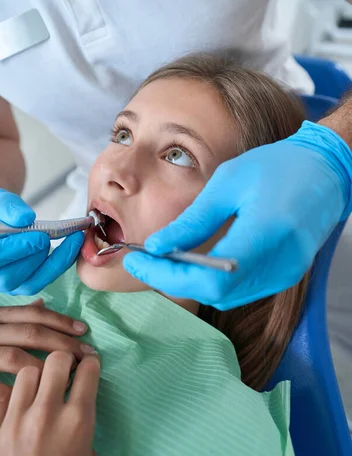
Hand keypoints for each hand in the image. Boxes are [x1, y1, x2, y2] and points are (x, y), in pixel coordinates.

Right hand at [0, 180, 83, 293]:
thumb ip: (2, 205)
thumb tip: (26, 218)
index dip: (11, 250)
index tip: (37, 235)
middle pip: (8, 276)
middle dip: (35, 255)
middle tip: (52, 234)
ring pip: (28, 283)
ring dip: (53, 262)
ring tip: (72, 239)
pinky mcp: (15, 284)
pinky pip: (39, 281)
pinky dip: (58, 265)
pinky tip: (71, 247)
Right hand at [0, 298, 89, 402]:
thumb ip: (8, 315)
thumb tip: (42, 303)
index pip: (31, 316)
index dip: (60, 323)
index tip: (84, 332)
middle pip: (28, 334)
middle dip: (62, 344)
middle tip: (85, 355)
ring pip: (11, 359)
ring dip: (44, 368)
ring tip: (65, 378)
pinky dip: (6, 392)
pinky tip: (27, 398)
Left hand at [0, 350, 99, 455]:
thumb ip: (86, 431)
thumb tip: (85, 409)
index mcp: (77, 421)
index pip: (88, 370)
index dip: (90, 364)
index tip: (88, 365)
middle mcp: (47, 414)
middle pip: (56, 360)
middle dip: (63, 361)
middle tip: (64, 371)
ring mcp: (14, 422)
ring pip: (26, 372)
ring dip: (35, 378)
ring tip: (38, 389)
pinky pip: (0, 400)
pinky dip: (9, 402)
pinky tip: (14, 411)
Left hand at [123, 121, 351, 309]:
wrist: (326, 170)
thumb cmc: (278, 166)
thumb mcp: (229, 182)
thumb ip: (193, 221)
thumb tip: (156, 246)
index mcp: (265, 235)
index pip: (208, 279)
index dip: (168, 276)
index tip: (136, 261)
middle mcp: (278, 266)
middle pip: (215, 293)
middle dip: (171, 280)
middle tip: (141, 260)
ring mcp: (285, 274)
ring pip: (226, 296)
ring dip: (189, 282)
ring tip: (160, 260)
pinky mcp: (285, 274)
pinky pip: (240, 289)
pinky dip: (210, 280)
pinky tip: (192, 262)